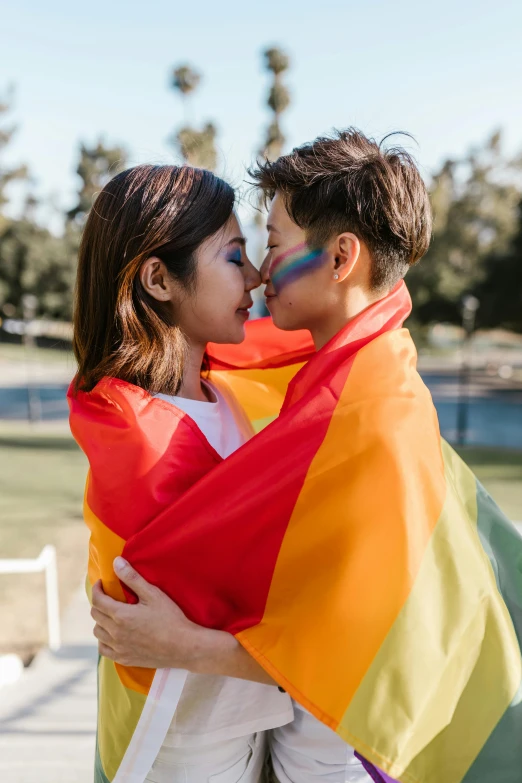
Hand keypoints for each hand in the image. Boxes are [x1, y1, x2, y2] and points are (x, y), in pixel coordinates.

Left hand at [91, 557, 276, 684]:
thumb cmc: (170, 618)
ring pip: (97, 633)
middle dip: (99, 603)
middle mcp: (115, 633)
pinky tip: (114, 634)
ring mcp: (119, 648)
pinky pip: (104, 649)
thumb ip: (132, 578)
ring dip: (101, 621)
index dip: (97, 589)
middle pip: (96, 615)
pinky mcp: (124, 659)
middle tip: (109, 597)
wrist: (183, 646)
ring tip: (112, 615)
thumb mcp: (152, 594)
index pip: (97, 600)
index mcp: (120, 615)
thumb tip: (116, 562)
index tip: (102, 584)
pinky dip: (104, 640)